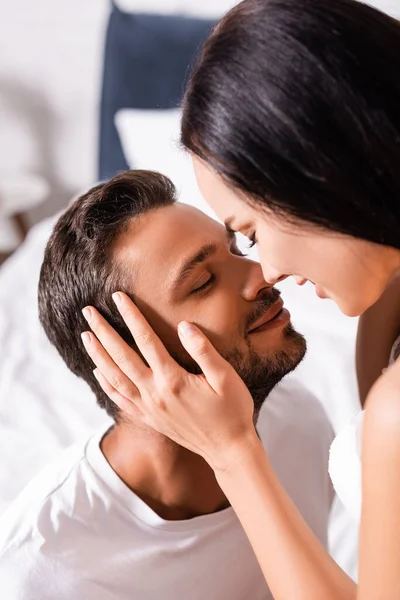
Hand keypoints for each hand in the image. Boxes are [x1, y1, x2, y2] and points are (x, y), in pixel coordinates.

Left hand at [81, 292, 257, 470]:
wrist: (228, 450)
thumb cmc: (232, 410)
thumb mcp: (226, 378)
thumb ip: (203, 351)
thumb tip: (184, 326)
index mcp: (173, 380)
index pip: (146, 340)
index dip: (131, 316)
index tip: (118, 297)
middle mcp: (155, 394)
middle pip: (122, 357)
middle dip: (104, 332)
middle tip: (88, 312)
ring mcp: (149, 408)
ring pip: (115, 378)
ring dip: (98, 355)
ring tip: (86, 336)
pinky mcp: (149, 419)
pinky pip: (120, 399)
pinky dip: (106, 384)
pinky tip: (98, 371)